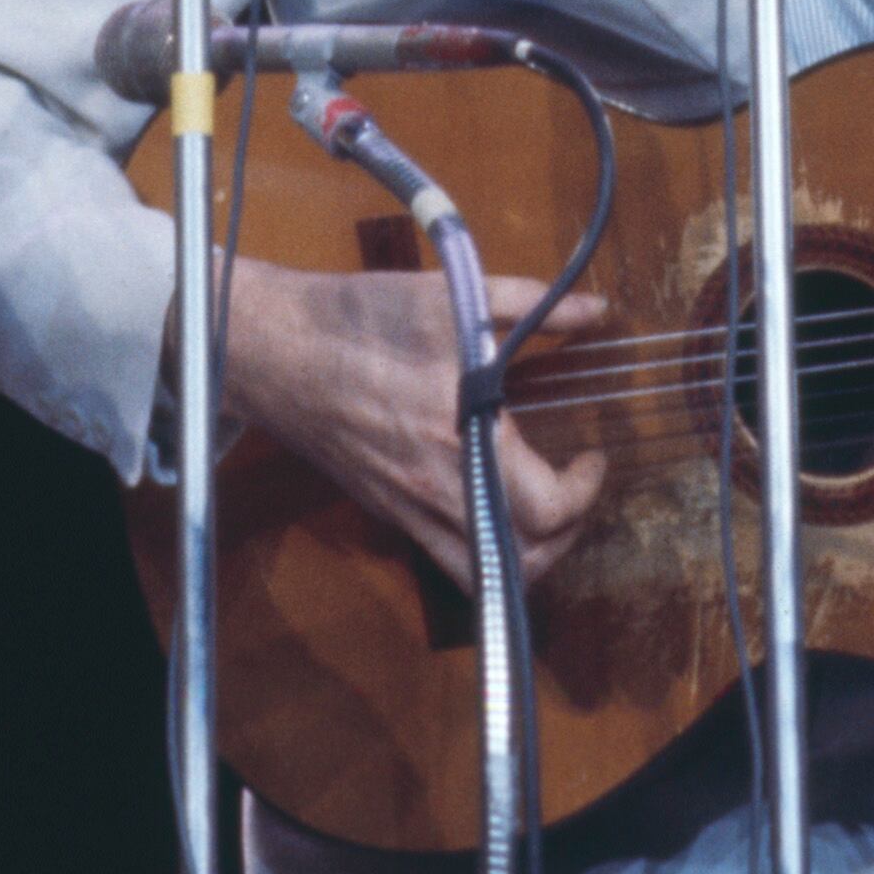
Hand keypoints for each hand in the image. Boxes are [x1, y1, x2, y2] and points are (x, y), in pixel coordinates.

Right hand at [222, 258, 610, 593]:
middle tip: (574, 488)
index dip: (586, 491)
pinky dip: (481, 552)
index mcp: (462, 436)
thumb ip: (534, 304)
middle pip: (525, 560)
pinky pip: (444, 558)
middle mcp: (437, 487)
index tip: (590, 456)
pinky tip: (490, 507)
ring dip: (526, 557)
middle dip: (567, 532)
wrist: (277, 349)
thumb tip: (595, 309)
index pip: (548, 507)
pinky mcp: (386, 511)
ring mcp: (407, 508)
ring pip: (483, 576)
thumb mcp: (454, 297)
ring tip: (540, 514)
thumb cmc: (360, 319)